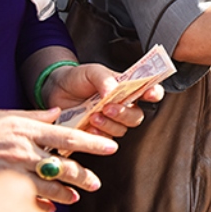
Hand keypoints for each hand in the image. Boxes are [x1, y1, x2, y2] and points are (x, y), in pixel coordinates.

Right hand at [0, 109, 119, 204]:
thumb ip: (31, 115)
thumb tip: (56, 112)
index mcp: (22, 126)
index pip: (66, 133)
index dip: (90, 141)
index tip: (109, 147)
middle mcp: (18, 148)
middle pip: (60, 164)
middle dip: (82, 174)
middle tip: (96, 182)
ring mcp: (7, 170)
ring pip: (45, 184)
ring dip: (63, 192)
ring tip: (75, 197)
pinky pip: (23, 198)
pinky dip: (38, 203)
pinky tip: (47, 207)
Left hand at [44, 63, 163, 137]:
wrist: (56, 89)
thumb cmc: (79, 78)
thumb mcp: (92, 71)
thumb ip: (105, 79)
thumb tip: (113, 92)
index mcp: (128, 88)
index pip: (150, 91)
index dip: (154, 93)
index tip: (149, 94)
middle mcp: (123, 105)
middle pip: (136, 116)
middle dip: (124, 114)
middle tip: (108, 108)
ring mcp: (111, 120)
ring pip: (122, 129)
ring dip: (109, 125)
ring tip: (94, 116)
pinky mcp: (98, 132)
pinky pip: (105, 139)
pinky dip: (99, 135)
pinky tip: (89, 127)